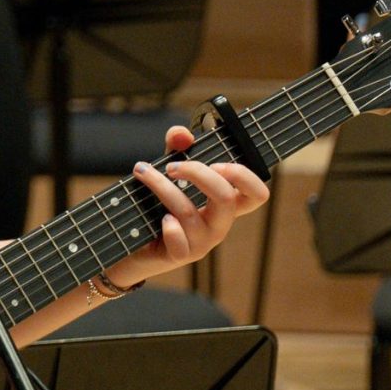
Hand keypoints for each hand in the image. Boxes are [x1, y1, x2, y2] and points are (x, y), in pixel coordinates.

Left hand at [123, 124, 268, 281]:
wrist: (134, 247)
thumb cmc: (158, 207)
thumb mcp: (170, 173)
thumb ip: (177, 148)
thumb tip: (182, 134)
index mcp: (224, 206)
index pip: (256, 194)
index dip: (244, 176)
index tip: (216, 163)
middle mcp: (218, 225)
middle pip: (226, 198)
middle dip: (197, 173)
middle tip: (172, 166)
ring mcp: (201, 243)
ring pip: (189, 211)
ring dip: (162, 186)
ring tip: (142, 172)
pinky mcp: (180, 255)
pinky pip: (180, 240)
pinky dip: (169, 226)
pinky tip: (159, 218)